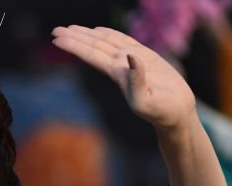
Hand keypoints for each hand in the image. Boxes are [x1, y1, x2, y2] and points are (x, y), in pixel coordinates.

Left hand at [51, 25, 196, 130]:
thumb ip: (136, 80)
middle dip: (74, 38)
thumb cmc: (161, 111)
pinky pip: (123, 40)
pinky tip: (98, 30)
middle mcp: (120, 66)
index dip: (74, 46)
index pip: (91, 56)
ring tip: (70, 27)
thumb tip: (129, 56)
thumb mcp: (145, 101)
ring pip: (105, 42)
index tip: (57, 39)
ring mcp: (131, 60)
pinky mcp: (144, 57)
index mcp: (117, 74)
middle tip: (55, 30)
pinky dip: (109, 33)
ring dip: (88, 34)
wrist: (176, 112)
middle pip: (93, 47)